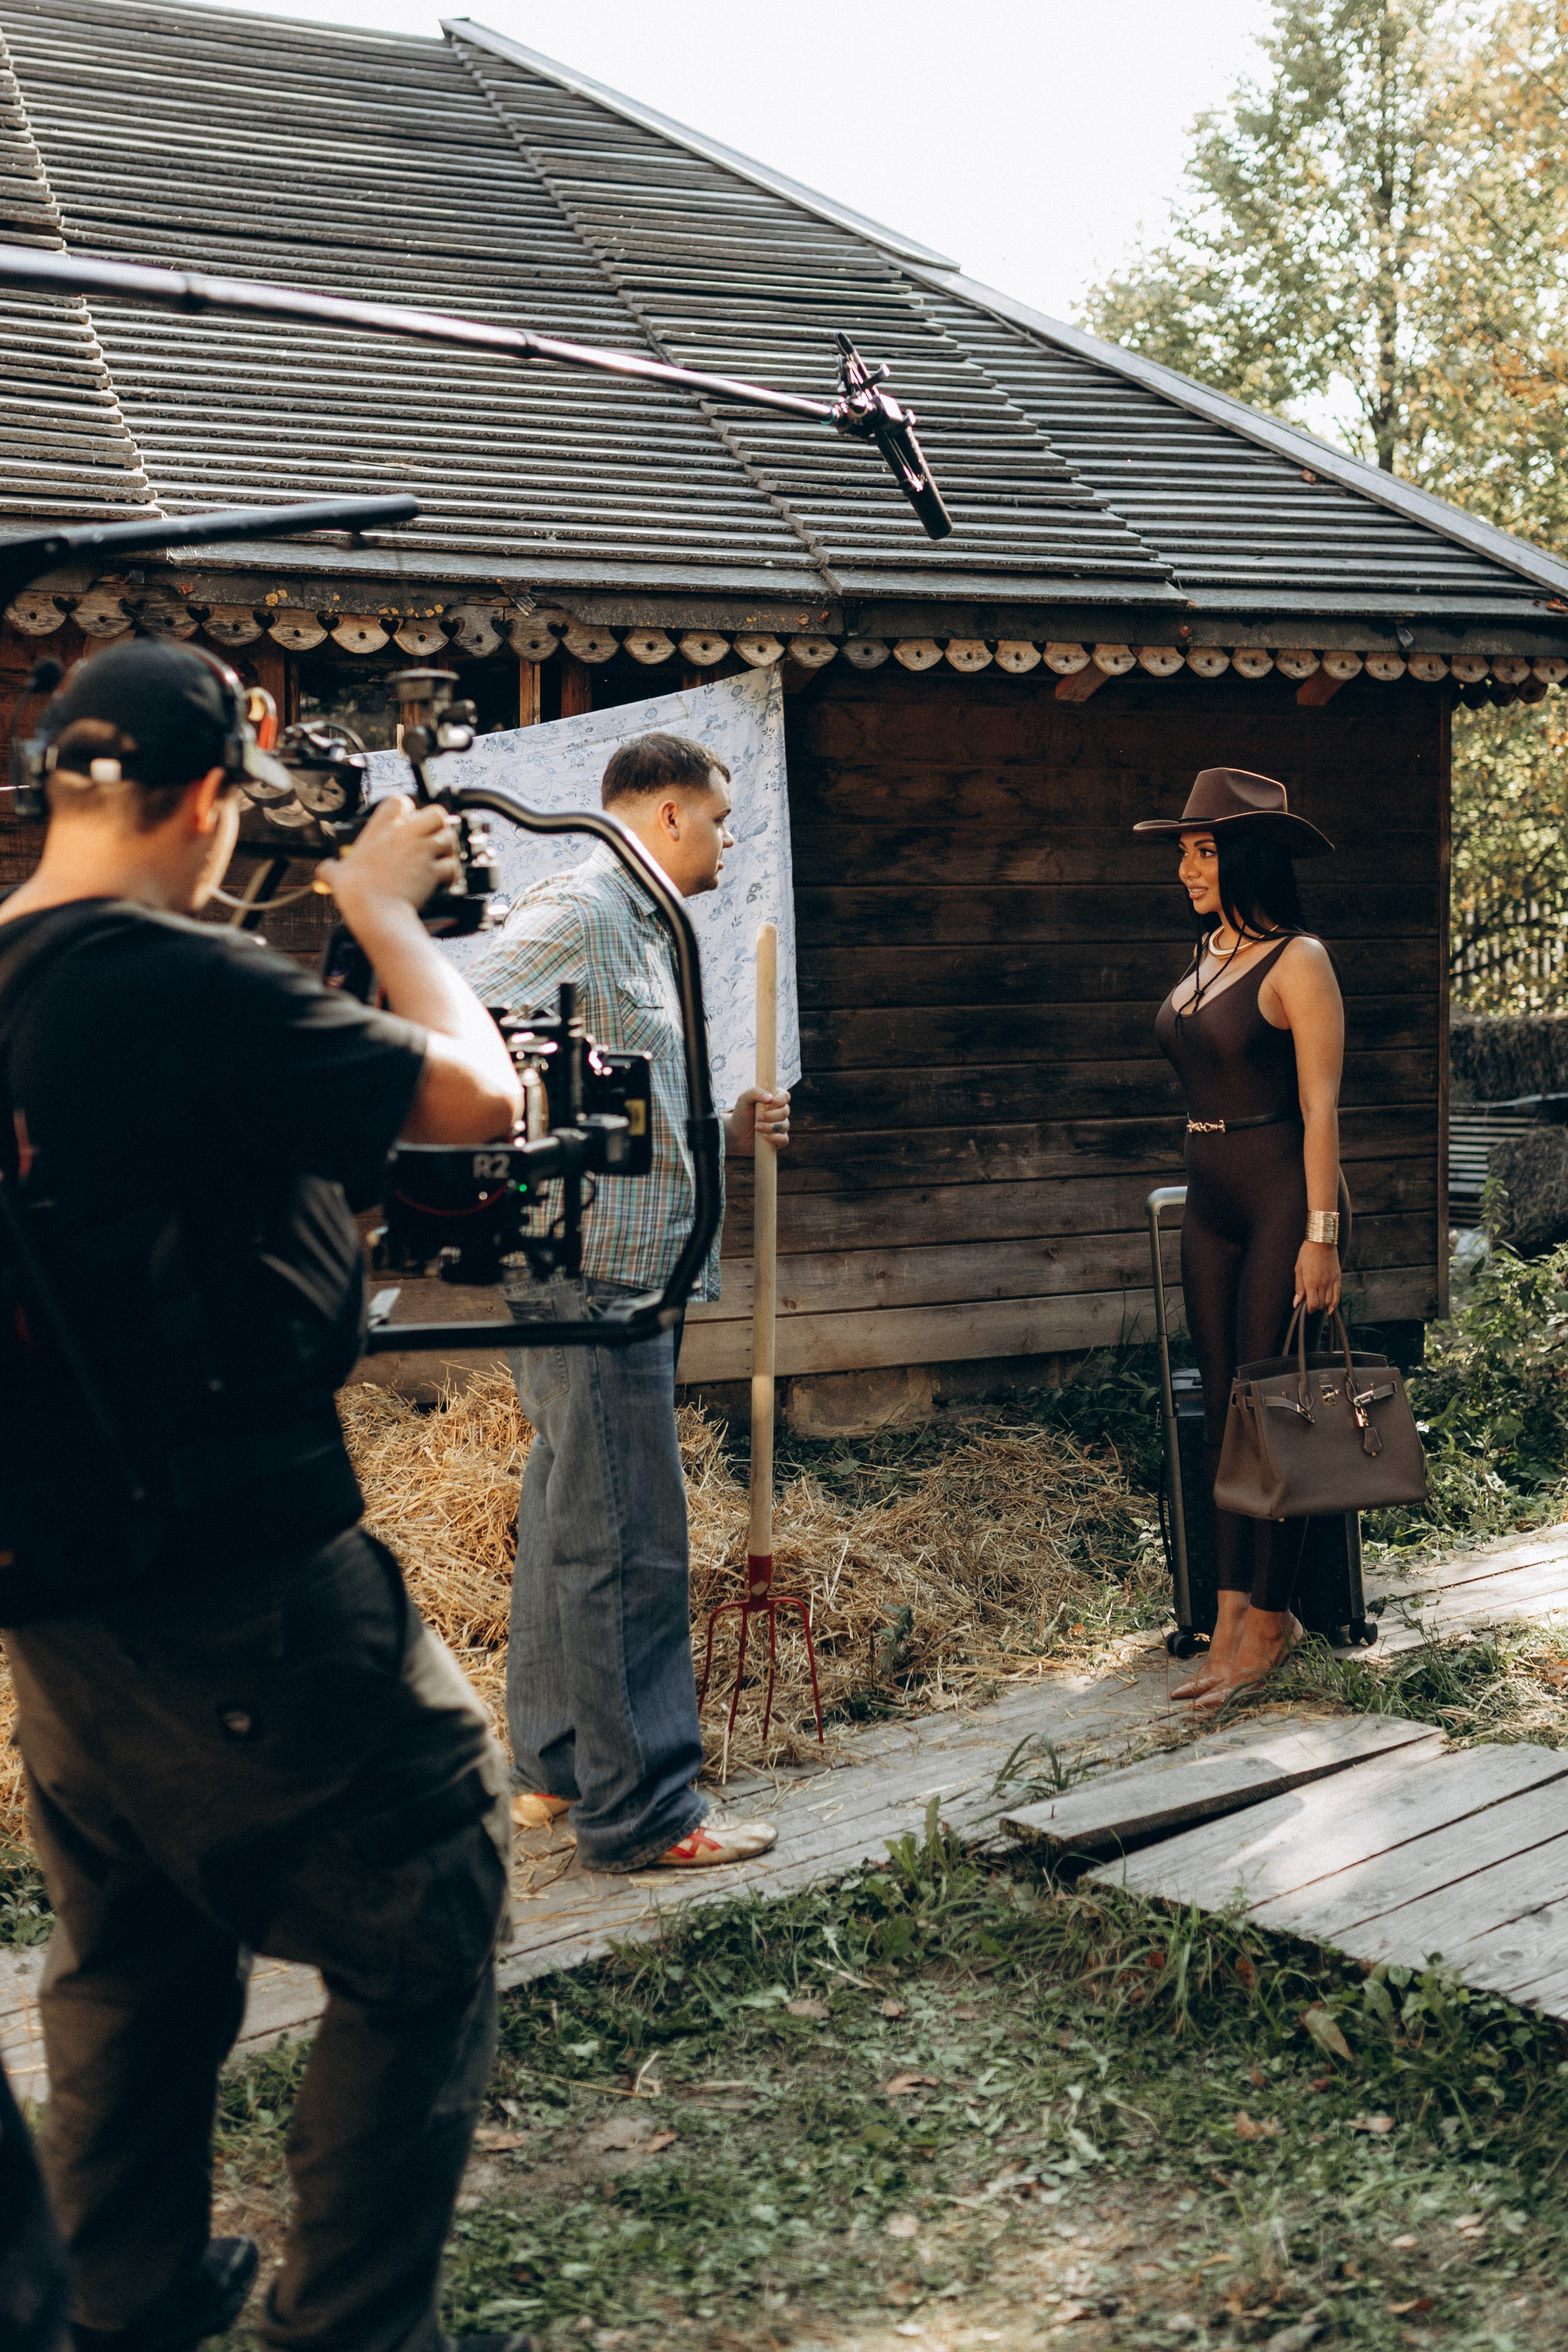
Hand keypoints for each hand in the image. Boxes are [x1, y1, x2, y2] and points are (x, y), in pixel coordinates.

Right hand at [325, 795, 458, 925]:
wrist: (374, 911)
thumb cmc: (356, 893)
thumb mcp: (336, 875)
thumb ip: (330, 868)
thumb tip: (324, 870)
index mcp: (380, 830)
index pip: (400, 801)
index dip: (408, 809)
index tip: (405, 822)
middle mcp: (404, 836)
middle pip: (437, 813)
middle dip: (439, 824)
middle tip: (432, 837)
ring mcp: (421, 852)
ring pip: (449, 837)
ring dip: (448, 848)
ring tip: (440, 858)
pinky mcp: (433, 871)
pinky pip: (453, 865)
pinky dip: (452, 872)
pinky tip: (444, 878)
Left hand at [725, 1087, 790, 1155]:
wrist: (736, 1134)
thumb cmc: (742, 1114)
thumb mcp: (744, 1099)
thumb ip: (755, 1092)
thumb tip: (769, 1098)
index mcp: (774, 1099)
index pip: (785, 1096)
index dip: (779, 1101)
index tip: (766, 1106)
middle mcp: (780, 1112)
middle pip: (785, 1111)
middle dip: (771, 1115)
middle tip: (757, 1118)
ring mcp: (781, 1126)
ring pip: (785, 1125)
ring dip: (770, 1127)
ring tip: (757, 1127)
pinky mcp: (779, 1139)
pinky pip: (784, 1139)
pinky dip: (775, 1138)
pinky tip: (764, 1136)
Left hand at [1293, 1241, 1341, 1314]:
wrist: (1321, 1241)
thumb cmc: (1307, 1254)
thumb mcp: (1298, 1269)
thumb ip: (1299, 1288)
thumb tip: (1297, 1303)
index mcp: (1311, 1282)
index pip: (1312, 1304)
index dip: (1308, 1309)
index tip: (1306, 1308)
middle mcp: (1322, 1284)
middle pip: (1320, 1304)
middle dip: (1315, 1307)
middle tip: (1310, 1303)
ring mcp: (1331, 1281)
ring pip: (1329, 1302)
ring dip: (1323, 1305)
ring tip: (1318, 1301)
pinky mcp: (1338, 1278)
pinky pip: (1338, 1295)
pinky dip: (1334, 1304)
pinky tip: (1330, 1308)